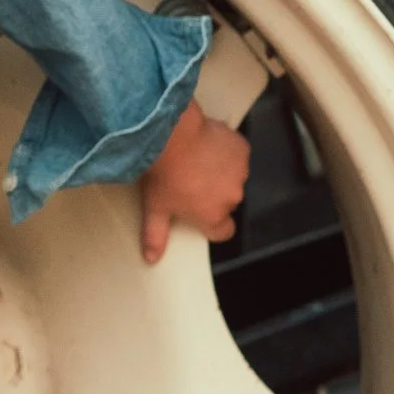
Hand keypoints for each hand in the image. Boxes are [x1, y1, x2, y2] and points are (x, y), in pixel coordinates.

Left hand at [139, 102, 250, 264]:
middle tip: (191, 180)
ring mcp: (240, 172)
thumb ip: (155, 236)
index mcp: (213, 216)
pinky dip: (226, 150)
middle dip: (213, 194)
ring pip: (233, 177)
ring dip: (221, 171)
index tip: (200, 213)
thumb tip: (151, 258)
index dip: (212, 224)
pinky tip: (207, 144)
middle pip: (226, 202)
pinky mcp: (241, 149)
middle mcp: (232, 197)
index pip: (223, 231)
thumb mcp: (155, 208)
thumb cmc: (163, 172)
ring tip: (197, 160)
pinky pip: (236, 154)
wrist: (171, 134)